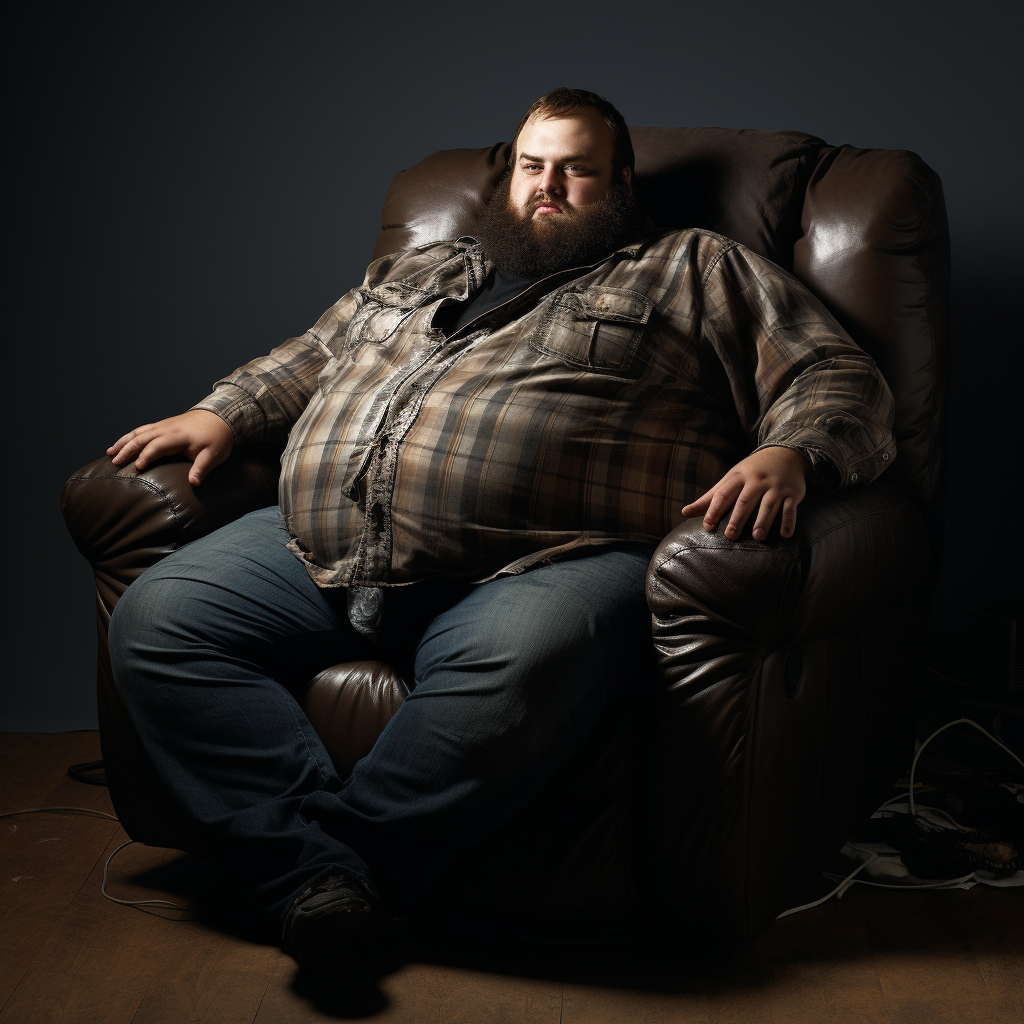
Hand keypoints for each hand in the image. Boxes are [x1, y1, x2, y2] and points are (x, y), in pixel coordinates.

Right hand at [107, 410, 233, 486]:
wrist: (221, 416)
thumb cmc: (218, 438)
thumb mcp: (213, 455)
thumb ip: (202, 469)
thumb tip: (194, 483)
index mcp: (178, 436)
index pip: (157, 445)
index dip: (146, 456)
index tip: (137, 468)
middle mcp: (167, 428)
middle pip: (142, 437)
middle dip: (126, 449)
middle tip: (114, 462)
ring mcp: (164, 425)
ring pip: (139, 432)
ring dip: (124, 442)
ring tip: (109, 452)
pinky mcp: (164, 425)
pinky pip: (143, 430)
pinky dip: (130, 436)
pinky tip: (122, 443)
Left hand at [681, 446, 809, 541]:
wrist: (785, 453)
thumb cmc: (751, 472)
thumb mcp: (731, 479)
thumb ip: (709, 498)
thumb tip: (684, 513)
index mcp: (738, 477)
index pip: (723, 494)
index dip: (714, 510)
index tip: (708, 526)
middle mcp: (756, 481)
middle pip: (745, 500)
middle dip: (737, 518)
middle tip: (730, 536)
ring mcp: (775, 486)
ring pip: (768, 504)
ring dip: (763, 521)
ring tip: (757, 537)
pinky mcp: (792, 492)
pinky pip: (790, 507)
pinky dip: (789, 520)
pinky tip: (785, 535)